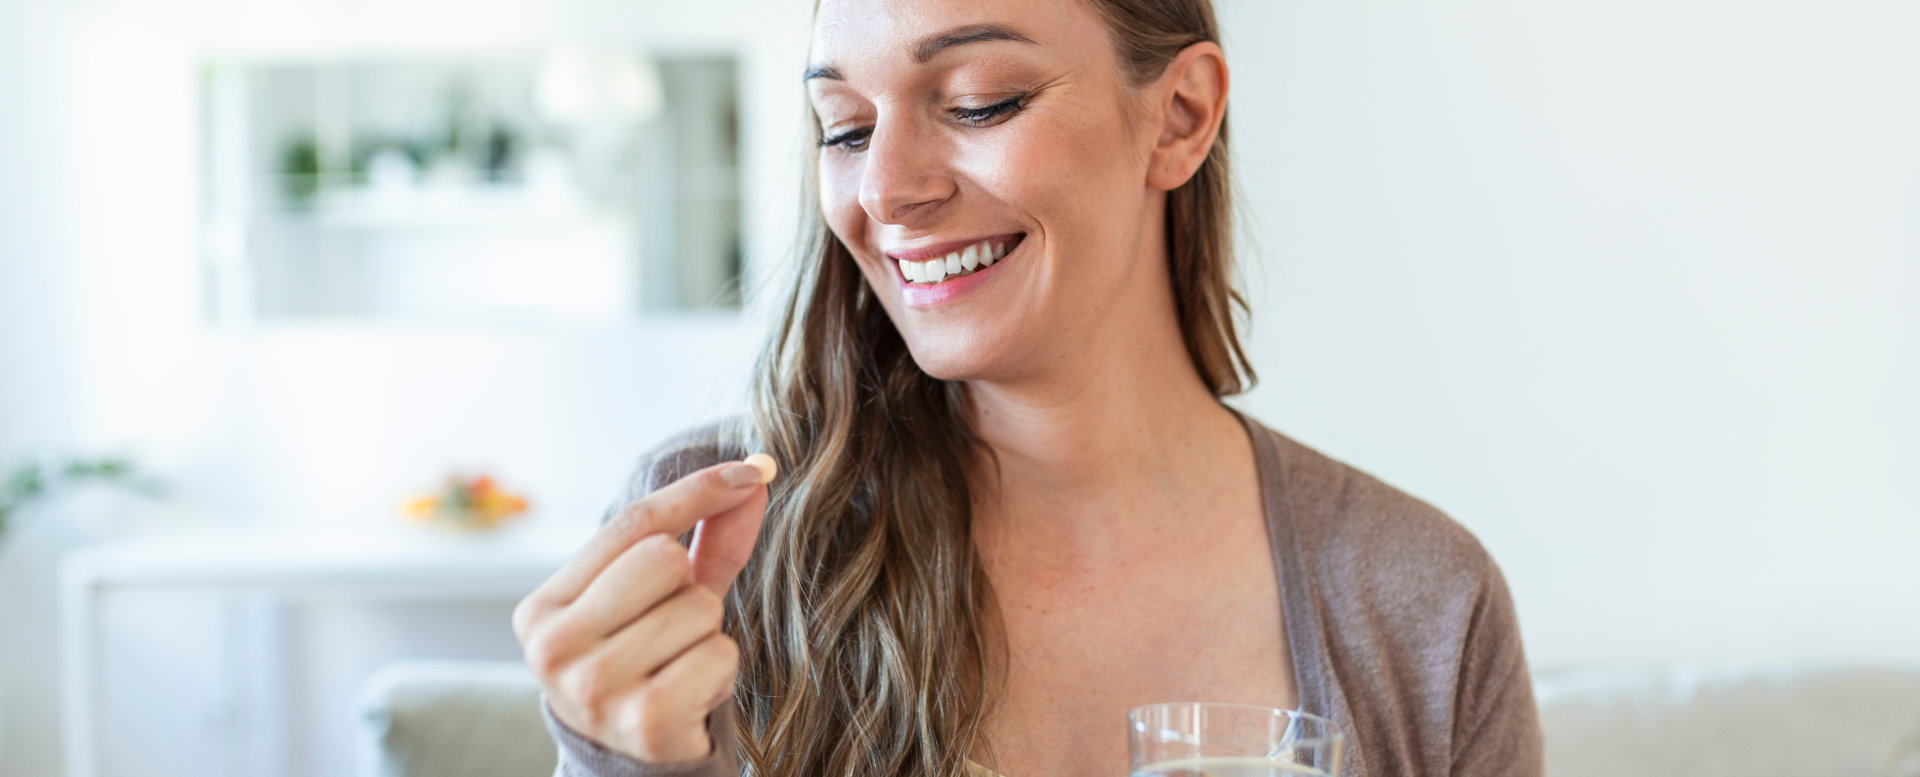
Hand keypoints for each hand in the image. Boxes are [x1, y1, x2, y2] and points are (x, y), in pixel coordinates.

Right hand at [513, 455, 773, 761]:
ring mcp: (594, 688)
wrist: (634, 763)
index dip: (697, 491)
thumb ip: (705, 540)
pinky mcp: (644, 722)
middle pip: (662, 558)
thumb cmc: (648, 665)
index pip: (631, 524)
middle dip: (688, 588)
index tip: (751, 471)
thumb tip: (755, 476)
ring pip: (697, 607)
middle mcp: (553, 648)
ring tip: (679, 666)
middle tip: (671, 630)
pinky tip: (693, 694)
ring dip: (707, 634)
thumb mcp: (664, 599)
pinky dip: (721, 670)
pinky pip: (718, 654)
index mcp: (543, 607)